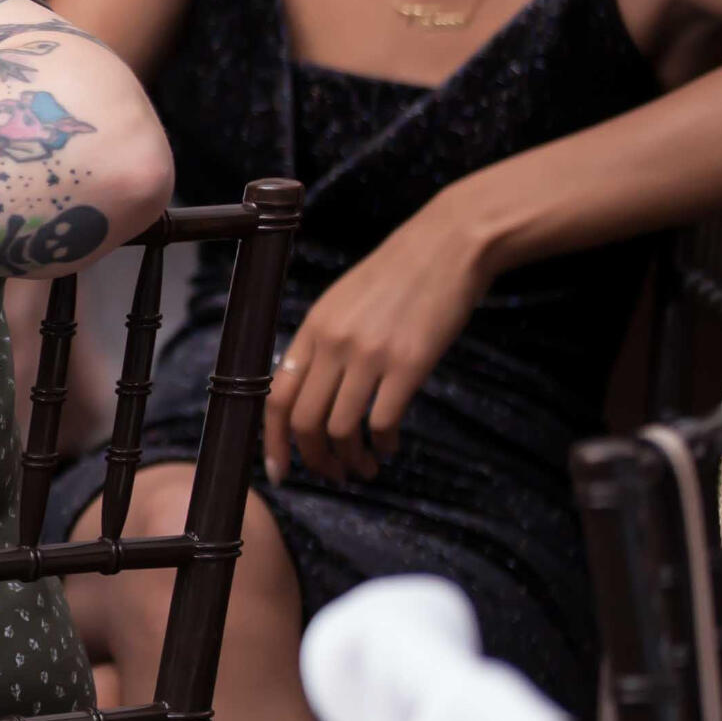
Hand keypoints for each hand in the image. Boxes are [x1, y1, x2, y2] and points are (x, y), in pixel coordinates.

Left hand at [262, 206, 489, 484]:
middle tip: (333, 473)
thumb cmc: (397, 276)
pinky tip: (390, 447)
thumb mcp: (341, 302)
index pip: (275, 398)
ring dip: (351, 460)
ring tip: (364, 467)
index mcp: (312, 330)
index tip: (281, 471)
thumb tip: (305, 390)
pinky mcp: (409, 364)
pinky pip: (383, 421)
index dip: (273, 442)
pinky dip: (383, 444)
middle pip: (304, 422)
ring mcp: (370, 355)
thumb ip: (321, 344)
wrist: (448, 247)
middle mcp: (333, 345)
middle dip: (316, 459)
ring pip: (342, 429)